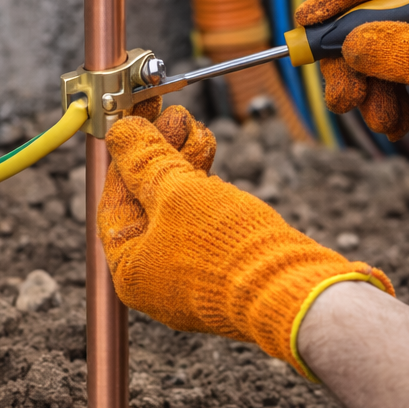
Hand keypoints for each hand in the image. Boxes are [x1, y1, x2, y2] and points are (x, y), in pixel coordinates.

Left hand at [98, 106, 391, 377]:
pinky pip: (204, 220)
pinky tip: (212, 158)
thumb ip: (146, 160)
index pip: (115, 203)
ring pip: (179, 208)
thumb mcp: (178, 193)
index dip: (125, 158)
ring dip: (185, 164)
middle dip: (161, 155)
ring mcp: (191, 275)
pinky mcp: (224, 266)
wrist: (293, 290)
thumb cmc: (228, 251)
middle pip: (148, 204)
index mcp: (130, 271)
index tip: (135, 124)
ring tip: (199, 130)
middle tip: (173, 116)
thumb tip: (121, 134)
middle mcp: (156, 279)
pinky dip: (205, 187)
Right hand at [295, 0, 408, 161]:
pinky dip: (385, 95)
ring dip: (367, 86)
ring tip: (381, 121)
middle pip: (367, 10)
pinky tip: (394, 122)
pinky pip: (388, 65)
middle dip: (349, 59)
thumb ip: (408, 52)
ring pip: (372, 43)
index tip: (308, 25)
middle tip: (343, 100)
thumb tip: (349, 45)